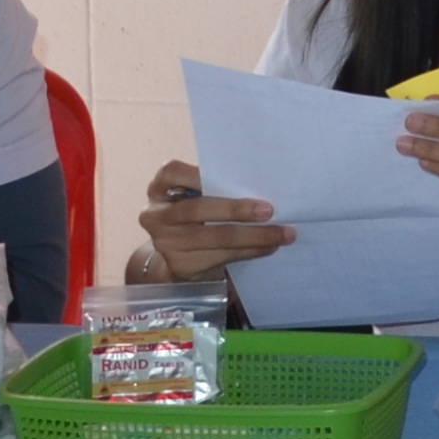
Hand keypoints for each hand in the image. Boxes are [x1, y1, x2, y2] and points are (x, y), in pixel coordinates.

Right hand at [128, 158, 294, 282]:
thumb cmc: (198, 213)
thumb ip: (215, 187)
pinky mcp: (180, 265)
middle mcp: (156, 215)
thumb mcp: (197, 195)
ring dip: (254, 236)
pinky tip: (269, 247)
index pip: (173, 173)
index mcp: (160, 188)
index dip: (199, 174)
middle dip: (237, 210)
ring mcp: (165, 242)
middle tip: (269, 211)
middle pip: (198, 209)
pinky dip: (250, 251)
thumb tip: (262, 183)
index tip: (234, 176)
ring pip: (214, 237)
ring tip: (283, 233)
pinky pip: (221, 257)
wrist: (181, 254)